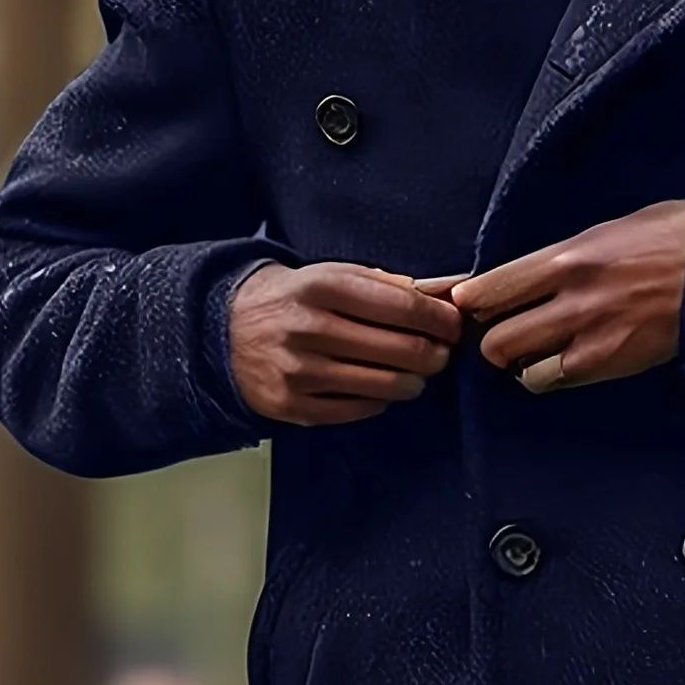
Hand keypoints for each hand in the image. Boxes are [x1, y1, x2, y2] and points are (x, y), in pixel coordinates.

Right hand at [229, 261, 463, 425]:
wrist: (227, 330)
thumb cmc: (299, 298)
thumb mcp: (337, 275)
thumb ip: (391, 284)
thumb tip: (449, 291)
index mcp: (323, 286)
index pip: (404, 307)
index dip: (441, 320)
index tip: (456, 325)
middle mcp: (309, 328)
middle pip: (402, 349)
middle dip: (436, 353)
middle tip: (442, 353)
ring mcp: (299, 371)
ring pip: (386, 384)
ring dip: (414, 381)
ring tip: (417, 374)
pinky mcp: (292, 406)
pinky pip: (359, 409)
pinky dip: (381, 400)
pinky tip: (381, 388)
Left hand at [448, 200, 684, 392]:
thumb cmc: (673, 237)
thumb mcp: (610, 230)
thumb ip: (566, 255)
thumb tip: (534, 271)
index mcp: (565, 258)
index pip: (487, 289)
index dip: (472, 301)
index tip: (473, 304)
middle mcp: (569, 300)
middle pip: (494, 339)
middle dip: (495, 337)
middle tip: (508, 329)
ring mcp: (589, 339)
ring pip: (520, 367)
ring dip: (523, 361)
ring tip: (540, 348)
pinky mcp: (610, 366)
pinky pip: (556, 382)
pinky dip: (552, 376)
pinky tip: (567, 360)